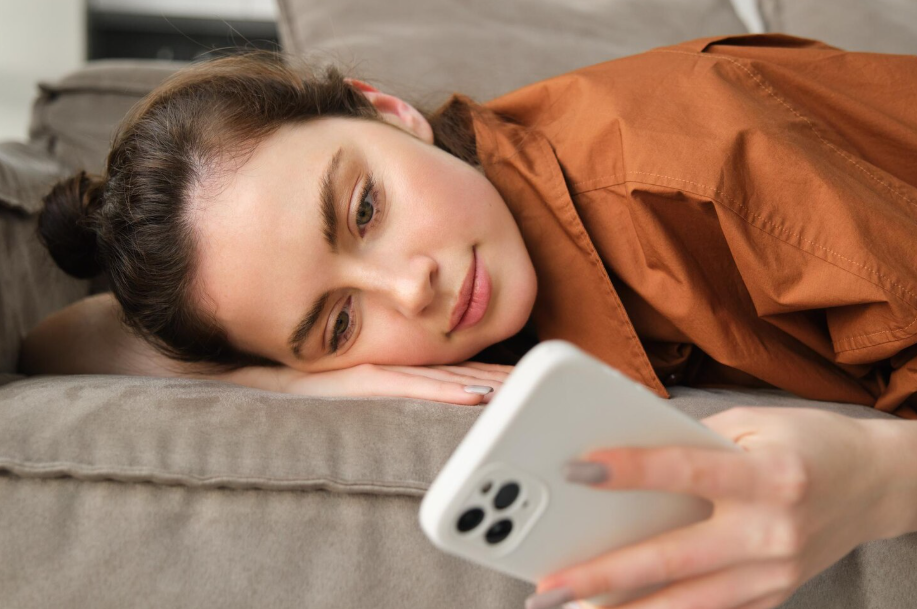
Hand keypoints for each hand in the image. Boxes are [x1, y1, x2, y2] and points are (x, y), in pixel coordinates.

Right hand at [270, 360, 512, 404]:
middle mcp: (393, 367)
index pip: (453, 371)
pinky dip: (447, 393)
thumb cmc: (302, 386)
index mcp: (394, 369)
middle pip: (457, 372)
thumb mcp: (350, 386)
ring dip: (484, 383)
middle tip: (536, 382)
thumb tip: (428, 398)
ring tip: (520, 389)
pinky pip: (414, 388)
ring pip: (444, 378)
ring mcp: (380, 372)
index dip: (489, 373)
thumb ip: (383, 387)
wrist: (256, 376)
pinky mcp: (364, 381)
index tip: (522, 378)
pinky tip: (476, 396)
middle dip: (498, 378)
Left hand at [528, 406, 893, 608]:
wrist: (876, 485)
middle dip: (603, 574)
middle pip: (672, 556)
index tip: (578, 469)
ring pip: (686, 602)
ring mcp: (774, 574)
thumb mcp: (754, 423)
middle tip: (548, 585)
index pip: (686, 470)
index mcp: (768, 475)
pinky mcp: (774, 596)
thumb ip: (692, 440)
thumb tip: (625, 455)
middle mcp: (771, 531)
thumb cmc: (809, 443)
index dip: (630, 470)